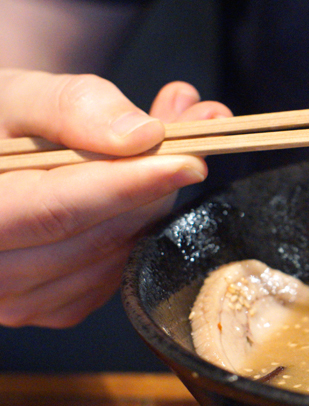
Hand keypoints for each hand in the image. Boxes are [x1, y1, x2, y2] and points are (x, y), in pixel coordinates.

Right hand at [0, 70, 231, 326]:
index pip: (58, 211)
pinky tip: (139, 196)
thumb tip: (143, 136)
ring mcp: (18, 301)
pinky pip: (116, 276)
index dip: (129, 186)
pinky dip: (140, 232)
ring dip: (153, 208)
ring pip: (115, 260)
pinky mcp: (51, 309)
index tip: (189, 162)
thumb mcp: (20, 96)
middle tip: (192, 144)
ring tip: (166, 156)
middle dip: (153, 191)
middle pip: (95, 240)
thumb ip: (74, 107)